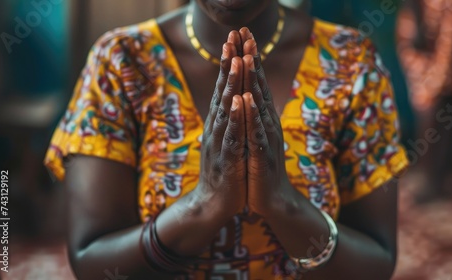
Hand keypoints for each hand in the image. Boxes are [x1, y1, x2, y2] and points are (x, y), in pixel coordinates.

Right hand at [194, 31, 246, 218]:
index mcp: (220, 123)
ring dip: (231, 85)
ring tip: (236, 61)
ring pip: (226, 109)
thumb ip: (228, 119)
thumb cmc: (224, 169)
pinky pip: (231, 135)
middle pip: (223, 91)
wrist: (214, 202)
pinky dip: (234, 118)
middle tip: (231, 38)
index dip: (229, 64)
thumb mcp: (226, 139)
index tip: (234, 40)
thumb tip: (232, 97)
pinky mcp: (227, 159)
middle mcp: (217, 128)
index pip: (225, 88)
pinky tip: (237, 102)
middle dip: (228, 64)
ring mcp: (220, 142)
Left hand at [239, 28, 292, 216]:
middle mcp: (266, 122)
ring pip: (258, 104)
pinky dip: (251, 115)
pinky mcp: (261, 155)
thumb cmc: (260, 167)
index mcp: (262, 118)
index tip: (243, 35)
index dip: (250, 58)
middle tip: (246, 32)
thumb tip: (248, 94)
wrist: (272, 199)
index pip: (255, 82)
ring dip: (253, 80)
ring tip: (247, 57)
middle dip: (251, 58)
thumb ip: (253, 116)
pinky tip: (247, 99)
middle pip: (259, 85)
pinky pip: (255, 131)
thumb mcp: (255, 137)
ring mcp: (266, 137)